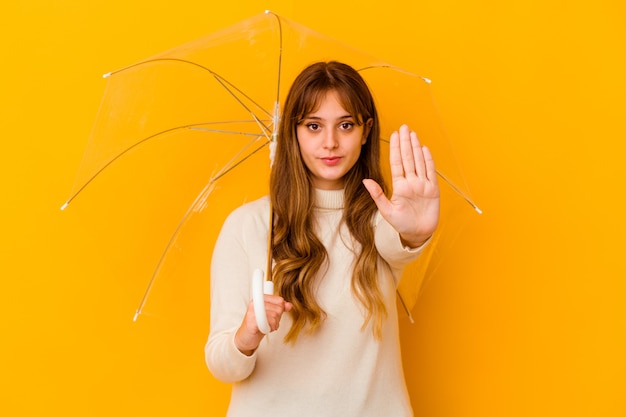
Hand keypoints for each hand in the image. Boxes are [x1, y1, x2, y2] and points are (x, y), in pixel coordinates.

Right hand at [234, 294, 291, 355]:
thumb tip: (289, 305)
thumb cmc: (257, 325)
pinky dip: (269, 328)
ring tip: (267, 326)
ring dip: (274, 324)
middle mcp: (255, 303)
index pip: (279, 300)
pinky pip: (268, 323)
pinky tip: (265, 329)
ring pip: (275, 316)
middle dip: (277, 318)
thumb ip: (280, 308)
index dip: (281, 309)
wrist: (246, 337)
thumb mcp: (270, 314)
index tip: (275, 314)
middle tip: (270, 322)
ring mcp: (252, 312)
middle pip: (278, 308)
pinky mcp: (251, 322)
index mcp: (259, 298)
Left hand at [363, 124, 439, 246]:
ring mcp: (422, 185)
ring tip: (413, 134)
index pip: (397, 162)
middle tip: (404, 127)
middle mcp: (411, 182)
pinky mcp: (432, 190)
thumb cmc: (401, 224)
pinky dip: (428, 160)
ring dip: (416, 147)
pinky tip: (425, 149)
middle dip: (406, 142)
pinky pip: (430, 172)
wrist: (417, 234)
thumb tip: (366, 181)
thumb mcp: (386, 210)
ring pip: (419, 162)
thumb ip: (377, 195)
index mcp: (399, 185)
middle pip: (408, 158)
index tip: (394, 135)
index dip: (396, 148)